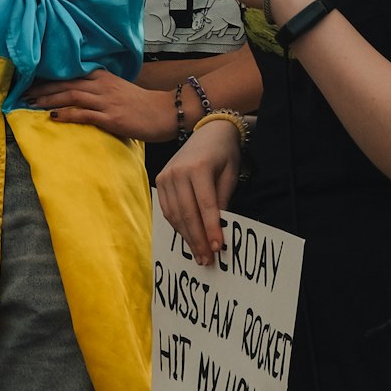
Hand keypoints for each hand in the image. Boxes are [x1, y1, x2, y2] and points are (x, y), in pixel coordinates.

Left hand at [26, 69, 173, 142]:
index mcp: (103, 77)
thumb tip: (79, 92)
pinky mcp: (111, 117)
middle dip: (42, 87)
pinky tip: (52, 117)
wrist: (166, 112)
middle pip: (66, 82)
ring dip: (49, 99)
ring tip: (31, 103)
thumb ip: (99, 88)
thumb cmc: (142, 105)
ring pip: (71, 95)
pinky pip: (84, 114)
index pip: (70, 73)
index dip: (49, 77)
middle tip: (23, 92)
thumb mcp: (118, 89)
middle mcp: (102, 85)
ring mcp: (106, 101)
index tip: (31, 81)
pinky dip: (66, 114)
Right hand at [155, 120, 242, 264]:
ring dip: (186, 237)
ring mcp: (166, 175)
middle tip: (206, 259)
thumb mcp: (230, 175)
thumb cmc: (224, 153)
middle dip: (198, 239)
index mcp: (198, 168)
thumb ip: (223, 201)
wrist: (209, 131)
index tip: (217, 248)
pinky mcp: (160, 180)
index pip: (206, 206)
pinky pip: (167, 209)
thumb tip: (218, 231)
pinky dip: (177, 225)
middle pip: (187, 213)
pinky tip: (188, 237)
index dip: (211, 229)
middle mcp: (178, 171)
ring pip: (175, 214)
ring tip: (198, 254)